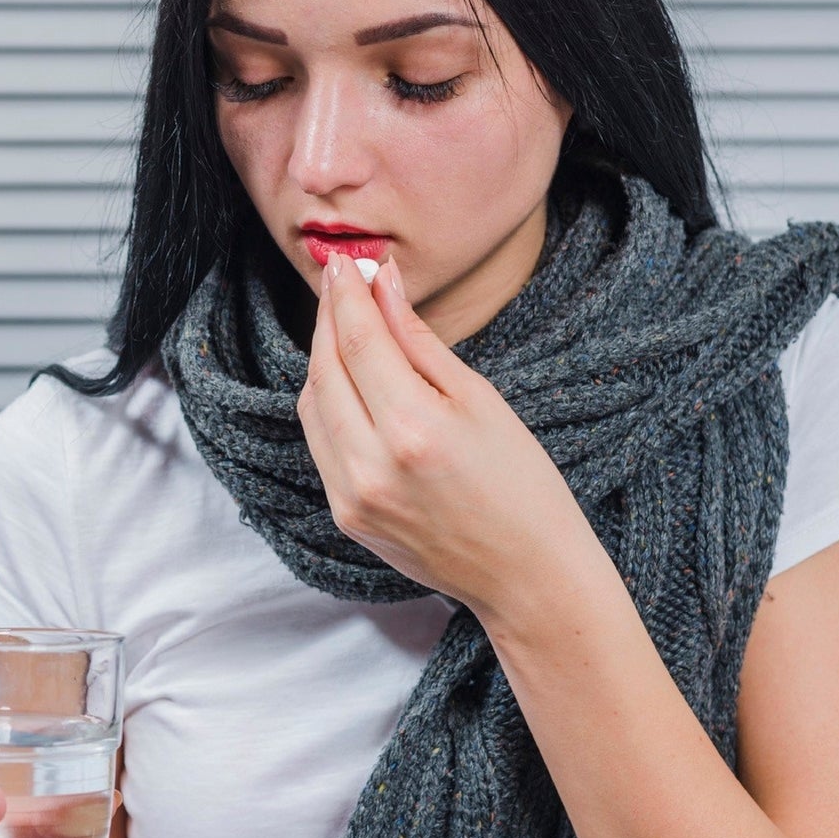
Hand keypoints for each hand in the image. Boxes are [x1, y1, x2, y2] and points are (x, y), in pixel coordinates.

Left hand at [297, 251, 609, 619]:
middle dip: (329, 319)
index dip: (345, 295)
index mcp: (412, 430)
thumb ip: (419, 340)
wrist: (526, 576)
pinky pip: (319, 443)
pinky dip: (326, 403)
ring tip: (346, 325)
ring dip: (321, 358)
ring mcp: (351, 496)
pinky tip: (348, 380)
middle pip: (324, 369)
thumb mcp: (480, 400)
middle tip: (342, 282)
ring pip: (312, 405)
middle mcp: (370, 465)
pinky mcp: (345, 515)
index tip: (345, 262)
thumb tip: (382, 282)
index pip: (358, 341)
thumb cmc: (522, 484)